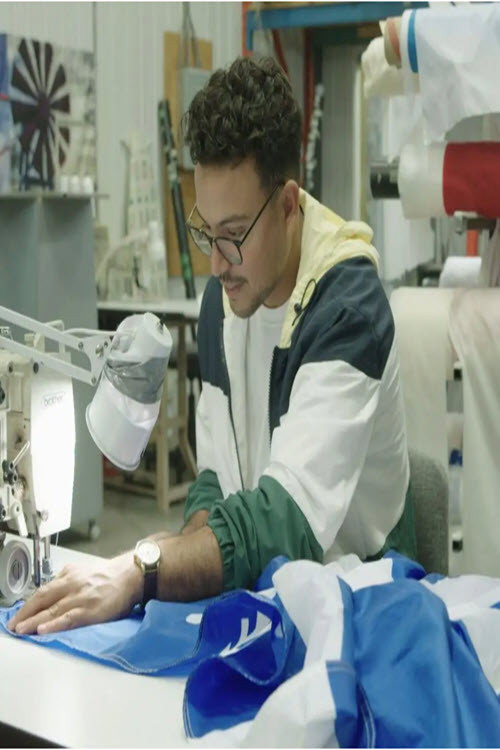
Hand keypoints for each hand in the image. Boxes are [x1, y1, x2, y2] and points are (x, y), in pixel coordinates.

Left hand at [7, 552, 142, 635]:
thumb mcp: (82, 571)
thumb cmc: (108, 576)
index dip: (27, 604)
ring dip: (33, 621)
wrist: (130, 576)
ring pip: (52, 610)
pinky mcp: (90, 610)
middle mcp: (71, 584)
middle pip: (42, 599)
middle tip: (13, 626)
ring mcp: (80, 598)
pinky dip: (54, 624)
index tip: (17, 615)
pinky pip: (68, 618)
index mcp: (68, 575)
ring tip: (21, 630)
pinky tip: (43, 629)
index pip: (42, 590)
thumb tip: (50, 591)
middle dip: (25, 614)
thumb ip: (66, 579)